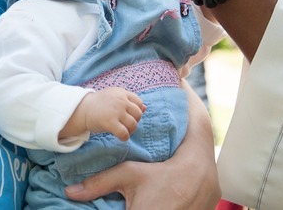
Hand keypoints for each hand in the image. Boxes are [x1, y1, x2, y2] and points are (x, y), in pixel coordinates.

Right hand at [64, 82, 220, 208]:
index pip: (199, 120)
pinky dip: (192, 156)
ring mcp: (212, 189)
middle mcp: (209, 173)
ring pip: (205, 152)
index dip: (189, 99)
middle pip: (204, 134)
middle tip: (174, 99)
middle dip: (189, 116)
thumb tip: (70, 189)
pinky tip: (177, 154)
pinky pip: (204, 168)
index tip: (179, 83)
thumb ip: (102, 181)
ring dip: (191, 137)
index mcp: (194, 163)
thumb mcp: (128, 186)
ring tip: (175, 122)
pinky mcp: (208, 199)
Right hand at [79, 87, 145, 140]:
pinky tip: (121, 137)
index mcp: (122, 93)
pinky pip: (124, 133)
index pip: (139, 102)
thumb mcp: (115, 97)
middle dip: (135, 121)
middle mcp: (120, 100)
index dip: (136, 111)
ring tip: (124, 131)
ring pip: (133, 124)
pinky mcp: (109, 122)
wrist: (82, 109)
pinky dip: (125, 137)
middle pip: (138, 114)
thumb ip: (129, 101)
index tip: (128, 116)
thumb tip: (145, 108)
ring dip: (130, 130)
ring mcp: (115, 111)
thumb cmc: (100, 104)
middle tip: (126, 125)